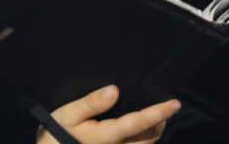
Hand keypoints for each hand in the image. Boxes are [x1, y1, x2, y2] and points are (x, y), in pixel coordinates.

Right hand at [38, 85, 179, 143]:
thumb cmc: (55, 134)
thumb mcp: (67, 114)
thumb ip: (91, 103)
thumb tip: (114, 90)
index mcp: (106, 136)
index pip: (138, 123)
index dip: (158, 112)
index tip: (173, 103)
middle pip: (149, 138)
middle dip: (161, 122)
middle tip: (166, 107)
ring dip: (155, 132)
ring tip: (158, 117)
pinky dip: (144, 140)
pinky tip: (141, 131)